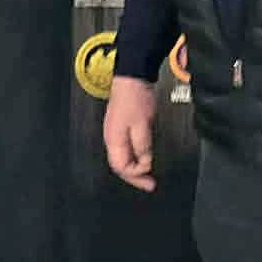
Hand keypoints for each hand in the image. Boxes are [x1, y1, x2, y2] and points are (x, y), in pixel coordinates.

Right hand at [102, 75, 157, 190]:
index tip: (150, 178)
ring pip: (122, 158)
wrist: (132, 77)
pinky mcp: (121, 127)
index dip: (136, 175)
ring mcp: (115, 133)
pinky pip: (125, 149)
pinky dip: (135, 157)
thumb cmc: (135, 98)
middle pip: (120, 166)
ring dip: (135, 168)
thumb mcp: (142, 125)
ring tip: (148, 174)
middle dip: (135, 177)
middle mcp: (111, 138)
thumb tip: (145, 163)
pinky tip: (143, 157)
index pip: (121, 167)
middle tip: (150, 184)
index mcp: (114, 140)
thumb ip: (143, 147)